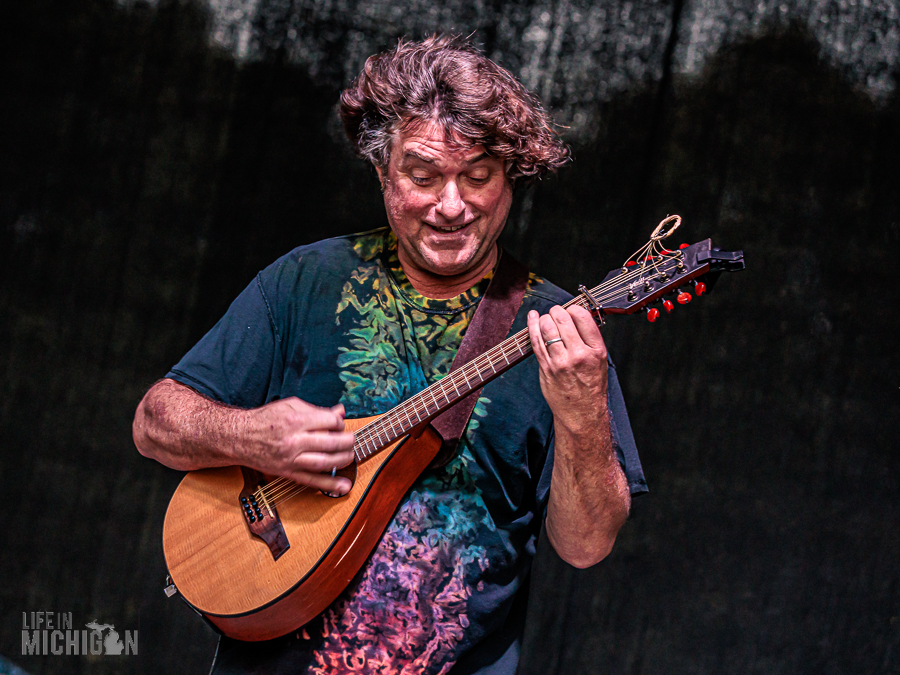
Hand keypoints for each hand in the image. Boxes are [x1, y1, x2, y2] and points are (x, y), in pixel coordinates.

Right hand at [245, 399, 355, 494]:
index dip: (340, 422)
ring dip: (343, 460)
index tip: (339, 424)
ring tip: (350, 455)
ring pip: (325, 462)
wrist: (239, 438)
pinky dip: (330, 484)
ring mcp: (291, 459)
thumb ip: (316, 409)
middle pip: (331, 442)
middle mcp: (293, 441)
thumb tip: (340, 411)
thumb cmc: (265, 420)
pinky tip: (344, 486)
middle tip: (352, 439)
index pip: (329, 422)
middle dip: (347, 441)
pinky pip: (312, 481)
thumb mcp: (290, 406)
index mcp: (295, 421)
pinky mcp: (287, 473)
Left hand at [526, 305, 608, 434]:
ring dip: (544, 318)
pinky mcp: (546, 368)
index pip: (583, 317)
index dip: (574, 308)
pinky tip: (532, 318)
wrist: (582, 413)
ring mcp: (560, 362)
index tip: (570, 310)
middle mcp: (578, 355)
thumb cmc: (591, 386)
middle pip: (562, 320)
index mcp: (596, 351)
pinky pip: (536, 341)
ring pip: (547, 328)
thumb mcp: (600, 361)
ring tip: (545, 319)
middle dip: (557, 311)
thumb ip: (589, 339)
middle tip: (556, 312)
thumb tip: (576, 316)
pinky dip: (532, 326)